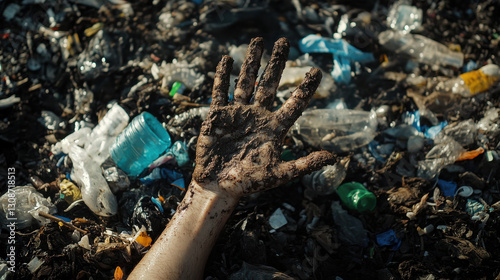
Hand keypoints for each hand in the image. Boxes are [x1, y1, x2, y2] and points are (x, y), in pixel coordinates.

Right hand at [193, 37, 335, 196]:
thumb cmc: (250, 182)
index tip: (316, 71)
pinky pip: (220, 92)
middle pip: (269, 84)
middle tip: (283, 41)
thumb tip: (335, 158)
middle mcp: (258, 115)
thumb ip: (305, 164)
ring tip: (258, 40)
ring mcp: (238, 113)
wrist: (220, 186)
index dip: (305, 88)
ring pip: (246, 81)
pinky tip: (227, 60)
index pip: (293, 104)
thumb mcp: (280, 174)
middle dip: (276, 63)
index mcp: (275, 127)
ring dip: (251, 61)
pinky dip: (222, 76)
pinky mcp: (218, 115)